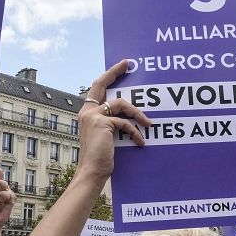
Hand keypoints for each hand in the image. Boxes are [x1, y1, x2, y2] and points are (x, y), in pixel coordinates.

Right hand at [76, 60, 149, 180]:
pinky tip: (141, 142)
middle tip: (128, 64)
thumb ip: (112, 122)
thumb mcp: (106, 136)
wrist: (92, 171)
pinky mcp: (102, 123)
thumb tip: (129, 115)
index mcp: (87, 113)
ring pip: (121, 104)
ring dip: (138, 113)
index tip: (121, 66)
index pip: (97, 88)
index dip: (108, 75)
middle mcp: (87, 111)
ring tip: (148, 124)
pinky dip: (135, 132)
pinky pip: (125, 123)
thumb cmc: (101, 157)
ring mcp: (93, 116)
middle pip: (102, 84)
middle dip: (115, 72)